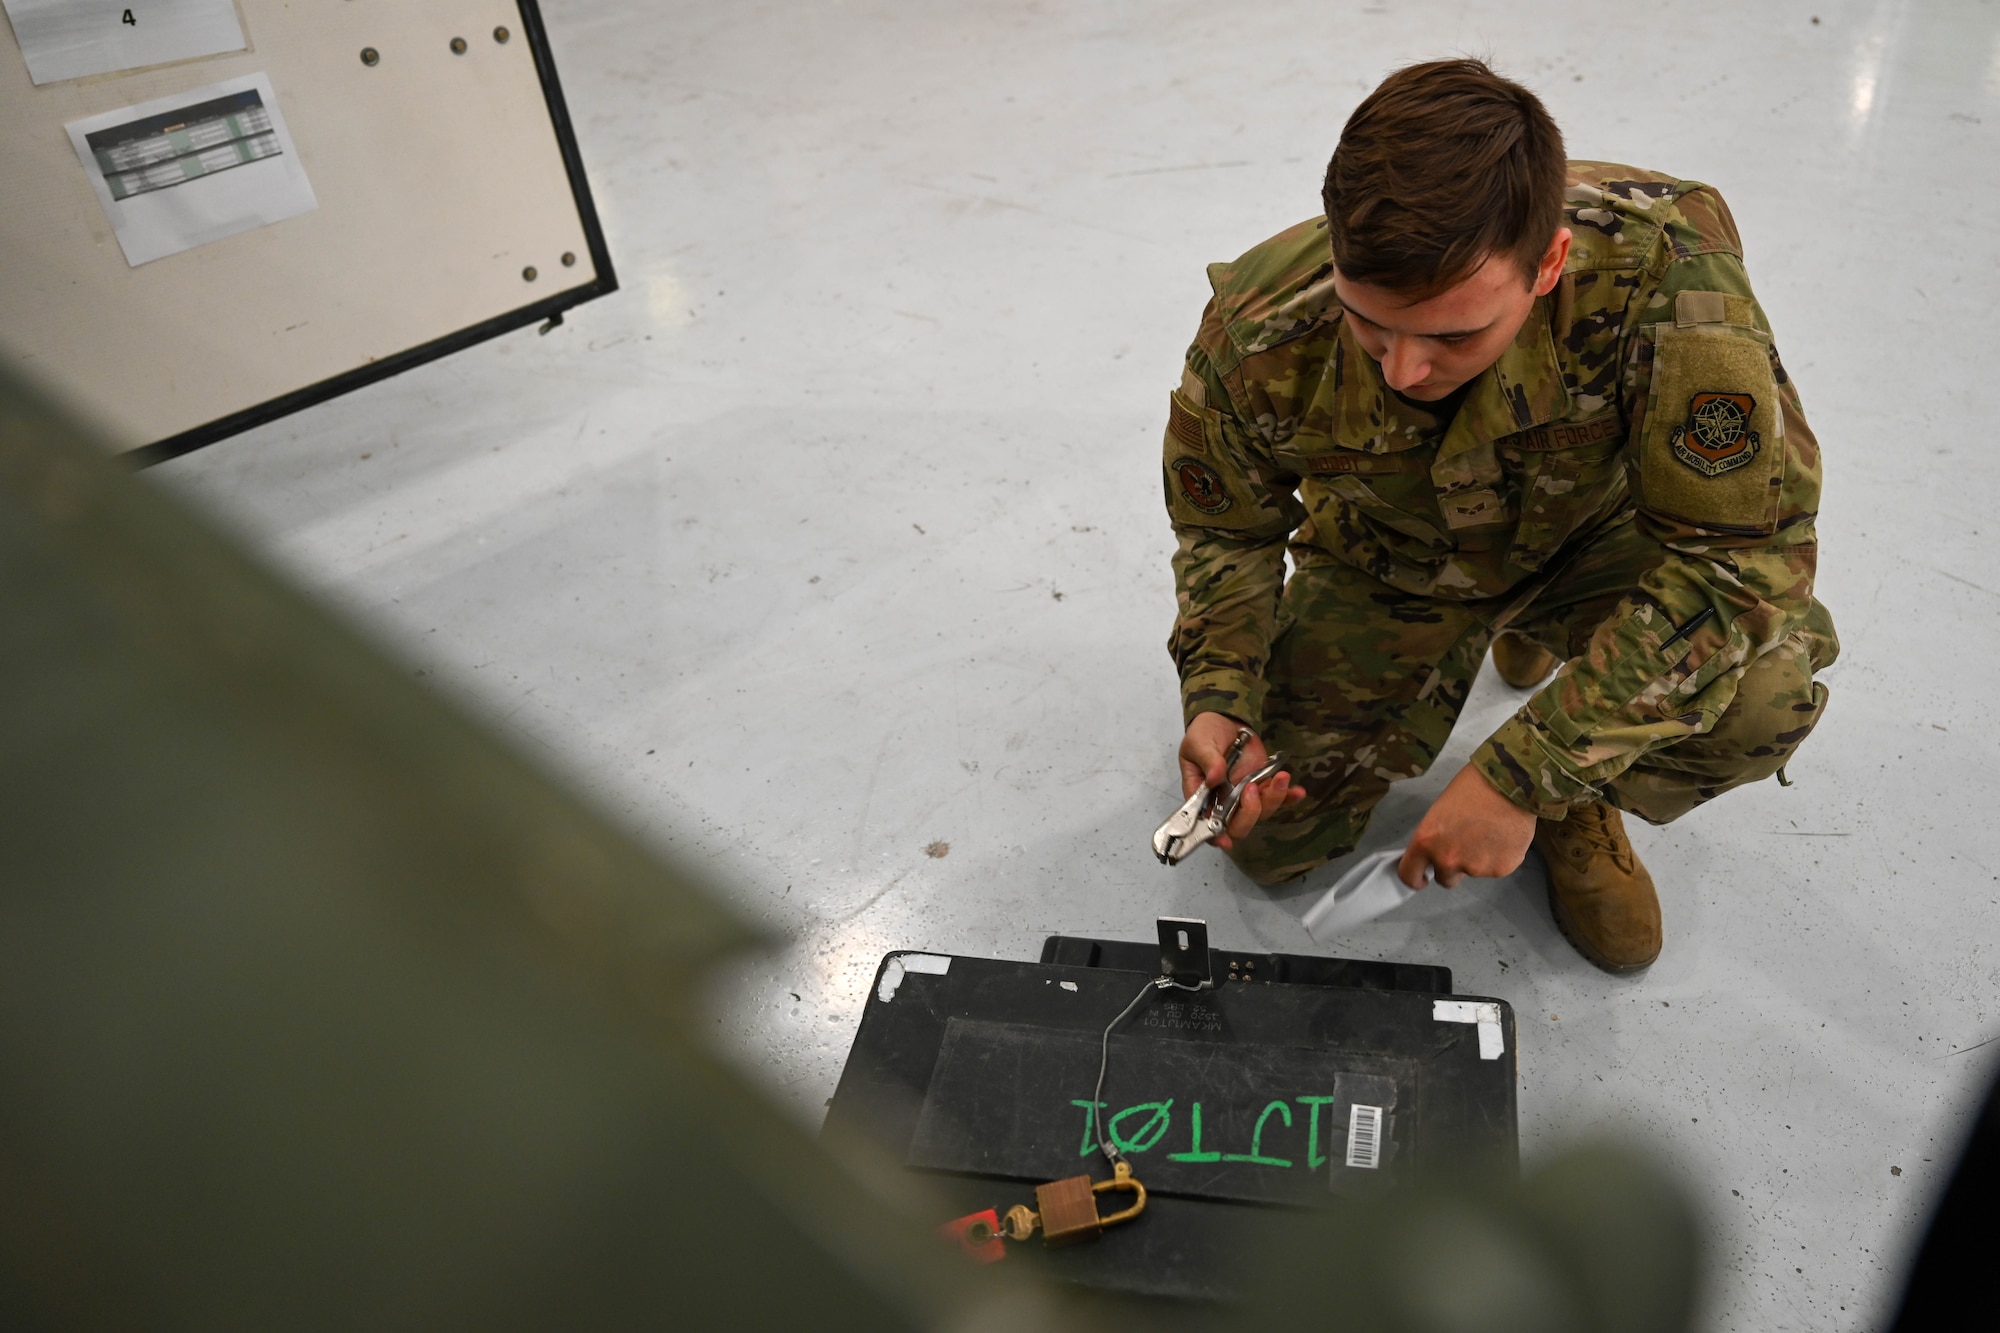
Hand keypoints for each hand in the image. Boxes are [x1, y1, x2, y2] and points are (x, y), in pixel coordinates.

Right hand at [1178, 712, 1306, 849]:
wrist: (1224, 720)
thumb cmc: (1203, 735)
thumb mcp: (1198, 744)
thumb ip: (1208, 761)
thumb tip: (1215, 778)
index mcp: (1203, 797)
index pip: (1206, 824)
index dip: (1215, 835)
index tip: (1225, 838)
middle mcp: (1225, 803)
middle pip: (1239, 825)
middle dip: (1250, 812)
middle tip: (1251, 787)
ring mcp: (1246, 796)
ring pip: (1262, 812)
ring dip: (1274, 799)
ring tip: (1280, 777)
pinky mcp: (1263, 785)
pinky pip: (1279, 798)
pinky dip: (1289, 797)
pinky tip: (1298, 792)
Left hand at [1398, 765, 1537, 887]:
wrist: (1509, 784)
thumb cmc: (1472, 788)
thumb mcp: (1439, 811)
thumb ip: (1434, 838)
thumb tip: (1435, 852)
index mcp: (1426, 842)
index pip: (1409, 874)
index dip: (1415, 879)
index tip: (1421, 879)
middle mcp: (1447, 860)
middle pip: (1444, 880)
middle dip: (1451, 868)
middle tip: (1464, 847)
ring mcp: (1475, 868)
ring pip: (1472, 872)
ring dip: (1477, 860)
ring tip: (1488, 833)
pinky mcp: (1501, 869)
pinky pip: (1495, 868)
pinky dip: (1498, 858)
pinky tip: (1503, 836)